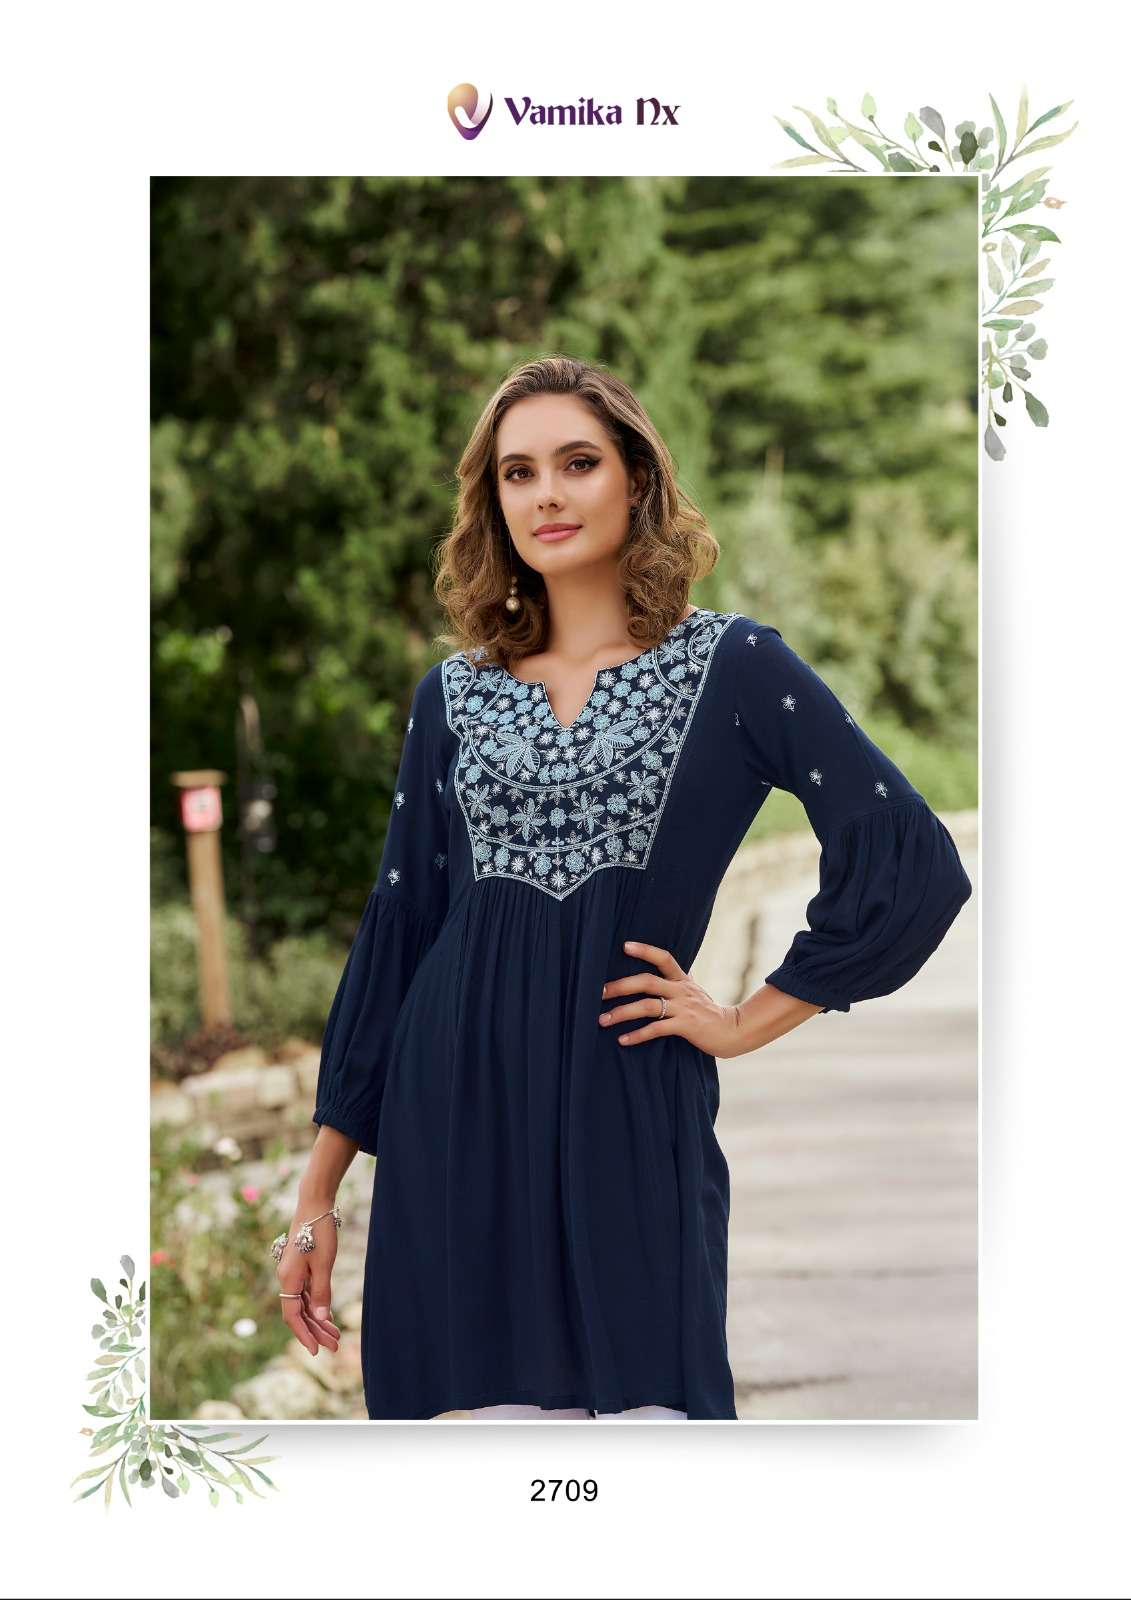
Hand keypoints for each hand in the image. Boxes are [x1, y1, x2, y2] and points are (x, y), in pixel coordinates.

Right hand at [275, 1199, 342, 1357]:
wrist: (314, 1204)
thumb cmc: (319, 1231)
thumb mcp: (323, 1263)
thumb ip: (321, 1292)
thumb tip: (320, 1319)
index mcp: (288, 1278)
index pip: (293, 1316)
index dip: (304, 1334)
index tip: (317, 1351)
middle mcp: (286, 1278)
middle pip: (299, 1312)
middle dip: (316, 1331)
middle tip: (335, 1346)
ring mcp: (292, 1272)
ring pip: (303, 1304)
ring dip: (318, 1320)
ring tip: (335, 1335)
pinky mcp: (299, 1267)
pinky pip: (306, 1293)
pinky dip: (316, 1305)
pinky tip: (327, 1315)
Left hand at [598, 939, 744, 1058]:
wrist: (733, 1031)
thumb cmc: (710, 1012)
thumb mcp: (695, 991)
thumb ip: (679, 980)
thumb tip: (667, 966)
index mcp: (682, 980)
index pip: (664, 958)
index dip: (645, 950)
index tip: (624, 945)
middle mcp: (682, 990)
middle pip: (647, 981)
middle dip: (620, 986)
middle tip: (598, 992)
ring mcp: (684, 1008)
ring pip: (648, 1006)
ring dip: (622, 1012)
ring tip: (603, 1020)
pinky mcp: (686, 1027)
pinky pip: (657, 1029)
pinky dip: (637, 1035)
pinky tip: (623, 1040)